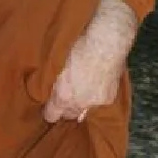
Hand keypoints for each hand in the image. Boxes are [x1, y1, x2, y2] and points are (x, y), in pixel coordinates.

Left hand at [43, 0, 135, 124]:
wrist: (106, 42)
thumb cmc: (78, 46)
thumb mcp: (57, 63)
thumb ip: (52, 82)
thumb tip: (48, 92)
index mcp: (63, 96)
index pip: (52, 115)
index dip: (49, 111)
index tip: (49, 107)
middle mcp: (79, 103)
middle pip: (69, 115)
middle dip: (66, 109)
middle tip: (65, 97)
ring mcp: (96, 102)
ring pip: (85, 111)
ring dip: (81, 105)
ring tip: (80, 94)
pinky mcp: (109, 98)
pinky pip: (98, 106)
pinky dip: (95, 99)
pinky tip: (95, 88)